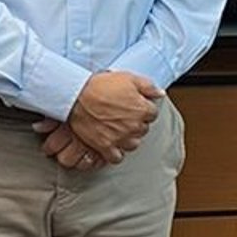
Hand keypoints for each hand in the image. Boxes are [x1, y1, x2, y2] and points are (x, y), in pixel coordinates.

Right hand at [37, 72, 161, 167]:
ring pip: (133, 144)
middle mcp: (134, 126)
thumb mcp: (129, 78)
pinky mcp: (105, 146)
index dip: (143, 108)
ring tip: (119, 129)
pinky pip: (117, 157)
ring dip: (128, 138)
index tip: (135, 106)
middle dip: (136, 123)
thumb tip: (160, 93)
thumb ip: (148, 87)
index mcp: (142, 109)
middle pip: (143, 129)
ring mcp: (120, 138)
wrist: (77, 95)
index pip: (153, 114)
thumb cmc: (101, 85)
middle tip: (124, 115)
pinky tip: (112, 144)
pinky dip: (116, 153)